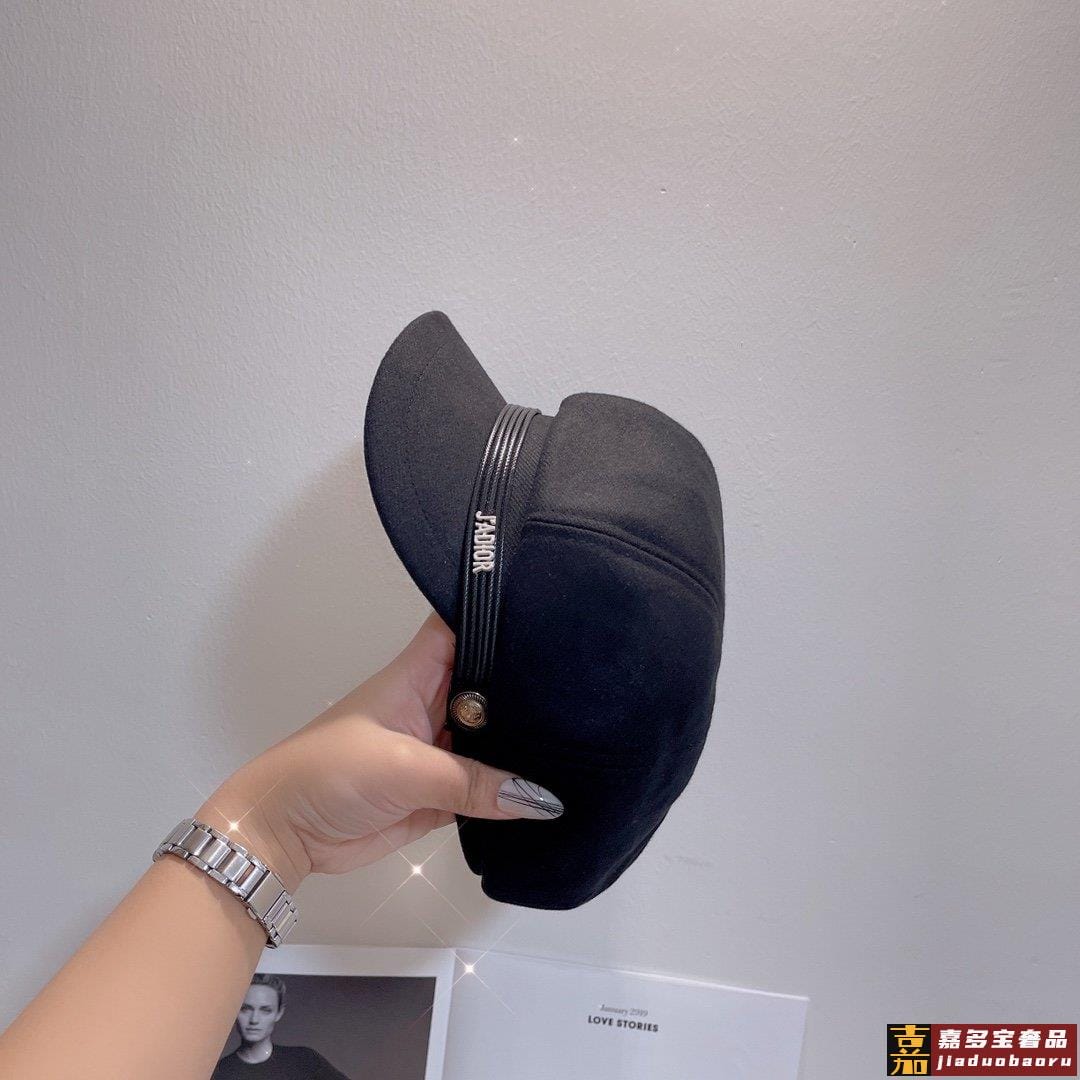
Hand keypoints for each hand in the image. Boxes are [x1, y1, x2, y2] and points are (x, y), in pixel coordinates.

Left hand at [195, 610, 563, 892]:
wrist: (284, 834)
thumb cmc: (326, 773)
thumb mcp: (404, 768)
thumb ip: (473, 783)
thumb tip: (538, 799)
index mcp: (417, 675)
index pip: (463, 627)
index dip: (501, 616)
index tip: (550, 614)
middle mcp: (432, 704)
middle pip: (491, 686)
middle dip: (529, 689)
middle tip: (584, 691)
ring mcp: (437, 750)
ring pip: (493, 740)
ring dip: (524, 747)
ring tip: (580, 743)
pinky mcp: (439, 793)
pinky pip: (486, 789)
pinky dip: (510, 794)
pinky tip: (547, 794)